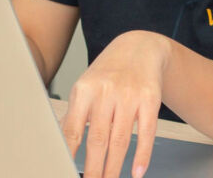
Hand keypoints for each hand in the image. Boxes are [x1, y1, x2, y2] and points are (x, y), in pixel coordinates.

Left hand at [61, 30, 169, 177]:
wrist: (140, 47)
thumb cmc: (109, 71)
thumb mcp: (86, 86)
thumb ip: (76, 114)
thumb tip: (62, 143)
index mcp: (84, 90)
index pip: (73, 130)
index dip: (69, 155)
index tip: (65, 170)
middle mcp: (106, 91)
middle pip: (98, 139)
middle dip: (94, 168)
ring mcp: (130, 95)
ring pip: (120, 140)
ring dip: (114, 167)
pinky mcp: (150, 99)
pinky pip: (146, 132)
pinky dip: (142, 155)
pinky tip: (137, 172)